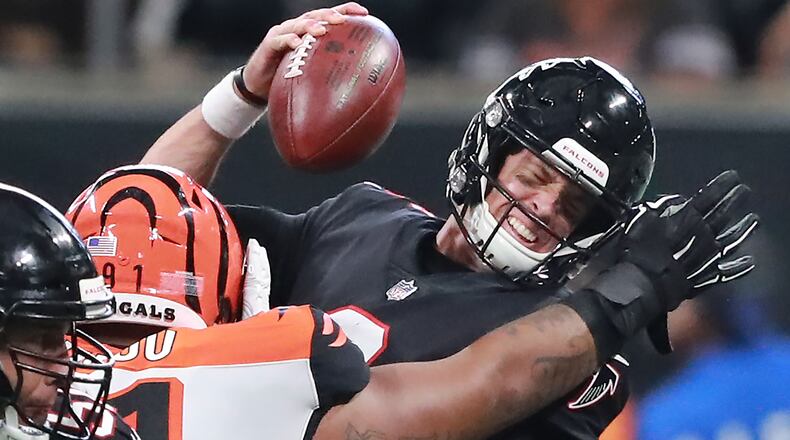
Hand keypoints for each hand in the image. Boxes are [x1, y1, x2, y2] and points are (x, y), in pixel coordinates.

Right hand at [242, 2, 368, 98]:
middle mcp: (296, 28)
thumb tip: (357, 87)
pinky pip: (280, 40)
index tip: (365, 14)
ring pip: (298, 23)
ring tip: (322, 29)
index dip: (346, 11)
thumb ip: (328, 72)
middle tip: (343, 20)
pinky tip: (298, 43)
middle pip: (316, 15)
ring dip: (310, 25)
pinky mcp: (269, 44)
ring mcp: (282, 34)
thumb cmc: (286, 78)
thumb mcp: (311, 74)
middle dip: (330, 14)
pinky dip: (289, 40)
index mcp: (309, 33)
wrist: (258, 86)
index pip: (329, 17)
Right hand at [622, 170, 757, 309]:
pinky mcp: (706, 276)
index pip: (709, 196)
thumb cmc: (637, 249)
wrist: (643, 283)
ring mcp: (708, 256)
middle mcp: (703, 234)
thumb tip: (677, 199)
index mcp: (687, 217)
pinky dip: (740, 267)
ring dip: (745, 229)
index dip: (722, 185)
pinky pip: (728, 272)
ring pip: (732, 239)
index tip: (733, 176)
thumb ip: (661, 206)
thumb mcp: (642, 217)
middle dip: (735, 200)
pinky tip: (749, 262)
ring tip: (754, 219)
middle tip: (745, 190)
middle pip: (724, 213)